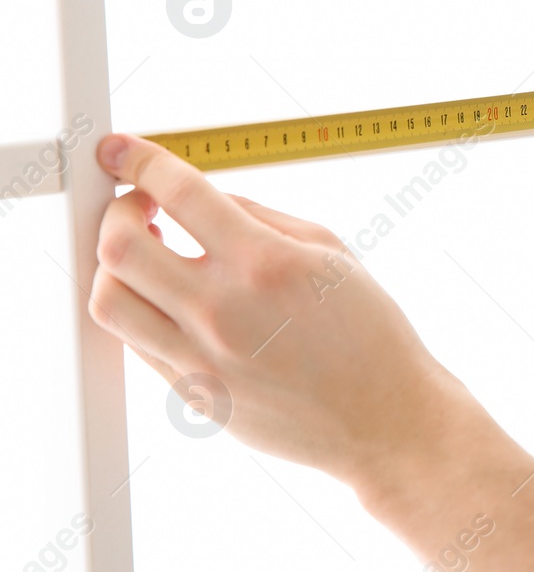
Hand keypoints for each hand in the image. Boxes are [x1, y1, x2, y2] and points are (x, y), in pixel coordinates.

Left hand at [88, 133, 487, 490]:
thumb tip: (203, 201)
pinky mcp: (194, 394)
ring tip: (147, 256)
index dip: (139, 162)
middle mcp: (224, 311)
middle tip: (141, 207)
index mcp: (266, 263)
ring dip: (115, 266)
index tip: (122, 153)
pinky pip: (137, 343)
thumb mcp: (332, 253)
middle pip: (119, 246)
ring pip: (109, 300)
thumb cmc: (371, 335)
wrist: (384, 418)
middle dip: (118, 212)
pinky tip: (175, 301)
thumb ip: (261, 217)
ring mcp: (202, 359)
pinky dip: (144, 310)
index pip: (178, 193)